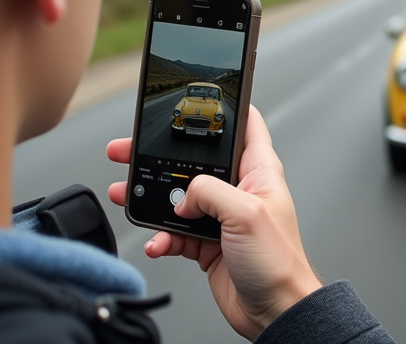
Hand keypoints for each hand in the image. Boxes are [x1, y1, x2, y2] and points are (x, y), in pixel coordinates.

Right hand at [107, 105, 322, 340]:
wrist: (276, 312)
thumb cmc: (279, 262)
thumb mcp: (247, 213)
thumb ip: (210, 191)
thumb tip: (185, 195)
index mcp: (258, 172)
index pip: (245, 125)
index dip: (225, 107)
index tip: (201, 93)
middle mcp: (238, 190)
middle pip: (194, 161)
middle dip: (158, 156)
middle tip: (127, 149)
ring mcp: (221, 217)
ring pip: (177, 197)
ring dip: (150, 197)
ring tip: (126, 192)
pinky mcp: (207, 243)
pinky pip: (174, 232)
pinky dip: (160, 236)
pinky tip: (156, 242)